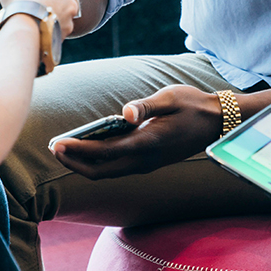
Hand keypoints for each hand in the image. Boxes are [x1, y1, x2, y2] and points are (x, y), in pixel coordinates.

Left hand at [51, 85, 223, 179]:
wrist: (217, 123)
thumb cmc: (193, 105)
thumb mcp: (170, 98)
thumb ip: (146, 106)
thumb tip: (125, 112)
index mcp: (147, 143)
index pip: (105, 152)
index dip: (79, 149)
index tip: (58, 143)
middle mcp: (145, 160)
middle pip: (101, 171)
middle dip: (74, 162)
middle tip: (53, 147)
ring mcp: (147, 164)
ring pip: (108, 172)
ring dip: (84, 163)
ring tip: (64, 148)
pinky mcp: (148, 162)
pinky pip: (117, 168)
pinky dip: (98, 162)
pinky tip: (88, 148)